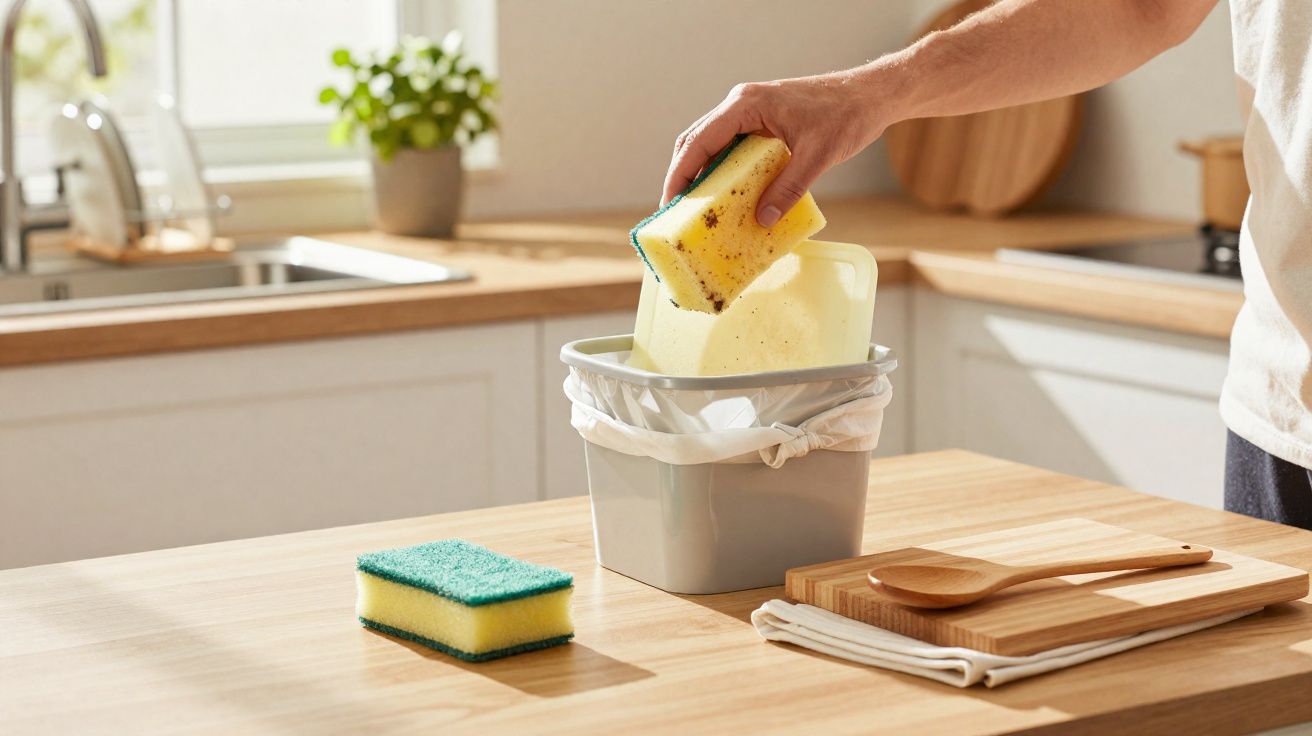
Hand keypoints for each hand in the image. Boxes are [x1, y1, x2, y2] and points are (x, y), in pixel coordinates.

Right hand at [662, 70, 887, 226]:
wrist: (871, 95)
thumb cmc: (846, 116)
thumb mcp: (817, 156)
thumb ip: (788, 187)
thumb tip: (762, 220)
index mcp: (746, 104)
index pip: (699, 141)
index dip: (680, 174)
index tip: (670, 203)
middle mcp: (741, 104)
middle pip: (697, 142)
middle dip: (683, 177)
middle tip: (676, 213)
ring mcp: (751, 111)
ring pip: (712, 144)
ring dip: (701, 174)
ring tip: (695, 209)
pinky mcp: (762, 122)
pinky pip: (732, 147)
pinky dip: (723, 170)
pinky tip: (726, 195)